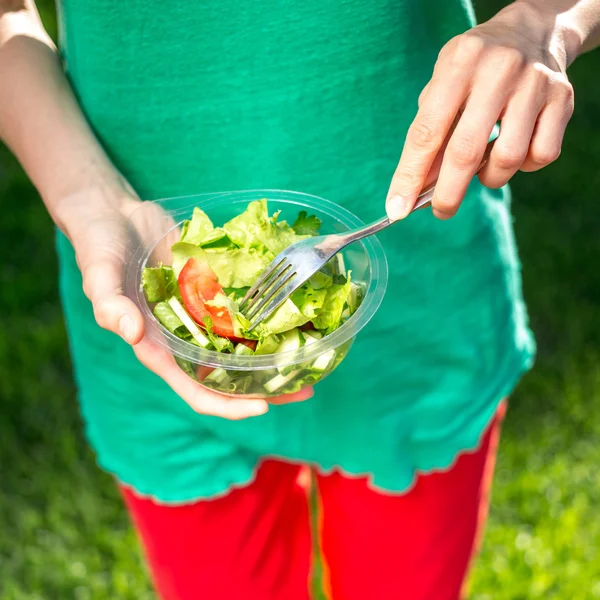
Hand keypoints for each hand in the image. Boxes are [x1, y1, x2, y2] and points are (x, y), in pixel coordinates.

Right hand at [59, 178, 312, 418]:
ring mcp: (203, 312)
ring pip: (243, 342)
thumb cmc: (100, 249)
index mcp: (159, 346)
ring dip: (273, 352)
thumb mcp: (99, 276)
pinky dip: (266, 313)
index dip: (227, 404)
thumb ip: (110, 306)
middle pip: (230, 373)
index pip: (195, 389)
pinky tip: (294, 311)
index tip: (261, 408)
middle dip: (265, 386)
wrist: (115, 215)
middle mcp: (186, 335)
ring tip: (310, 353)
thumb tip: (131, 333)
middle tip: (303, 387)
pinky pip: (243, 306)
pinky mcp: (213, 288)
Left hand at [386, 1, 574, 219]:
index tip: (397, 209)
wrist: (532, 32)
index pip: (427, 132)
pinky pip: (541, 155)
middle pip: (465, 151)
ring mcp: (534, 83)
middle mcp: (498, 70)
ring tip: (484, 169)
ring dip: (490, 177)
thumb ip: (429, 134)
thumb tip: (419, 188)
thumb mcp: (443, 86)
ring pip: (507, 158)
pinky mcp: (563, 99)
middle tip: (441, 211)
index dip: (410, 176)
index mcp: (458, 64)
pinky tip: (516, 151)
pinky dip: (524, 166)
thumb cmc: (474, 70)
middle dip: (448, 193)